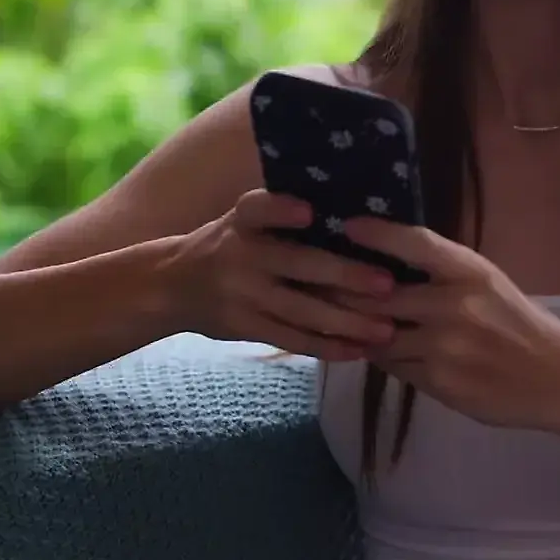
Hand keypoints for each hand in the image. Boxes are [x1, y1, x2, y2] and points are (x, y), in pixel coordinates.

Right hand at [174, 190, 399, 361]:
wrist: (171, 286)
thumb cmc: (228, 244)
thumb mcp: (242, 220)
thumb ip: (280, 214)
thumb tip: (350, 210)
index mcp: (243, 221)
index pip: (258, 208)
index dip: (281, 209)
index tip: (308, 210)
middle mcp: (243, 256)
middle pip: (298, 265)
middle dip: (345, 276)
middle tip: (387, 284)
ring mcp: (244, 295)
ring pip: (302, 310)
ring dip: (347, 322)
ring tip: (386, 329)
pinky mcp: (246, 327)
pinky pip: (292, 339)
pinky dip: (327, 347)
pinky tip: (358, 351)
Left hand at [341, 217, 559, 433]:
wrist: (559, 378)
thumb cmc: (519, 324)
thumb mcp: (489, 284)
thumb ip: (443, 274)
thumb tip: (384, 264)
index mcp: (470, 272)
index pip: (415, 243)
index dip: (378, 233)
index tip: (348, 226)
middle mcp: (455, 305)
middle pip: (379, 294)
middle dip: (344, 291)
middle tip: (319, 282)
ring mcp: (445, 347)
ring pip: (379, 335)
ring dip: (358, 330)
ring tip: (335, 319)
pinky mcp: (440, 382)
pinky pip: (394, 366)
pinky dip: (381, 357)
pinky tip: (373, 350)